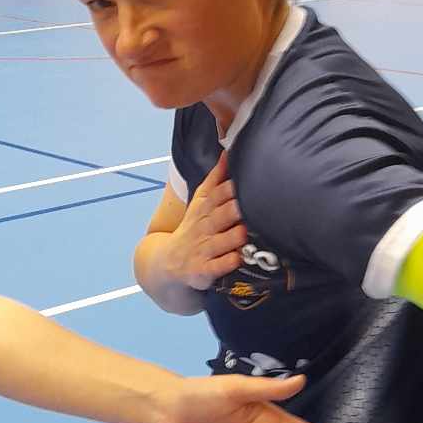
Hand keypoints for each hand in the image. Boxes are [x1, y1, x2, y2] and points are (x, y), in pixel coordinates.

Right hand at [167, 153, 248, 291]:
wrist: (168, 263)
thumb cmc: (195, 228)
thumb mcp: (200, 201)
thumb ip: (216, 178)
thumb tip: (228, 151)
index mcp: (204, 208)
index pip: (218, 194)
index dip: (232, 187)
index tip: (249, 178)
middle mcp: (204, 227)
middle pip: (222, 215)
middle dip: (236, 209)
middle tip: (254, 203)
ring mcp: (203, 249)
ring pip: (222, 240)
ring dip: (235, 235)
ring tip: (247, 231)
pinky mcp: (202, 271)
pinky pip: (217, 266)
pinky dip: (228, 262)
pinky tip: (238, 257)